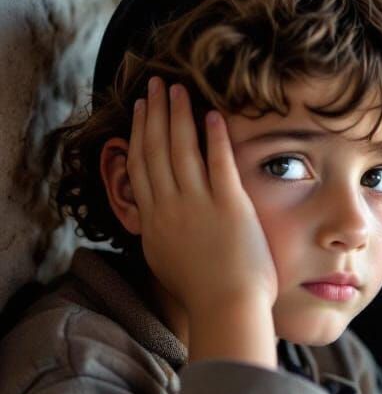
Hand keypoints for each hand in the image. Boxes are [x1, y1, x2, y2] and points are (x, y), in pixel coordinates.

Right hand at [127, 78, 277, 323]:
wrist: (226, 308)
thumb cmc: (205, 295)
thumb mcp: (167, 263)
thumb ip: (161, 236)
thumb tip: (159, 222)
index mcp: (153, 221)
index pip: (140, 168)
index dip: (139, 134)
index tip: (140, 111)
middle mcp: (169, 208)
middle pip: (155, 149)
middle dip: (154, 113)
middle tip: (155, 85)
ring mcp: (198, 205)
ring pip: (181, 149)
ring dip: (178, 115)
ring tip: (178, 89)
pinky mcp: (229, 205)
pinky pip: (218, 161)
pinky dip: (213, 136)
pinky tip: (212, 114)